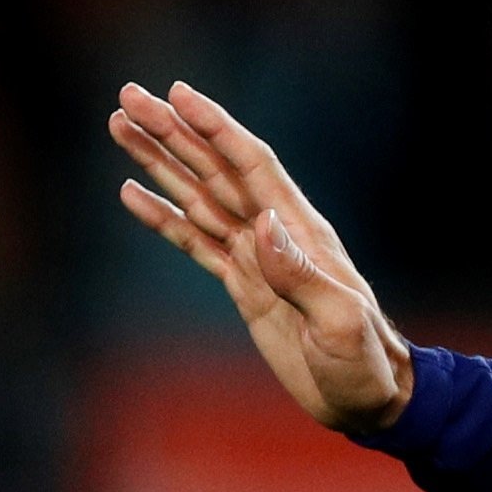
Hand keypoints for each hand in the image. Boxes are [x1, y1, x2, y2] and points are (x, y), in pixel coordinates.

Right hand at [108, 81, 412, 431]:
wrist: (368, 397)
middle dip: (173, 131)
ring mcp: (256, 257)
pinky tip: (132, 192)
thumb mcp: (339, 322)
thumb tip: (263, 224)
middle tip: (128, 96)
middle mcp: (275, 233)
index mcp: (300, 231)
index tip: (177, 94)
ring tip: (122, 127)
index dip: (215, 128)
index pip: (251, 165)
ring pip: (199, 196)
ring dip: (161, 162)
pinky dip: (163, 215)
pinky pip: (195, 240)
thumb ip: (301, 275)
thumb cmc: (363, 362)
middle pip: (215, 169)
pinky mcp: (243, 285)